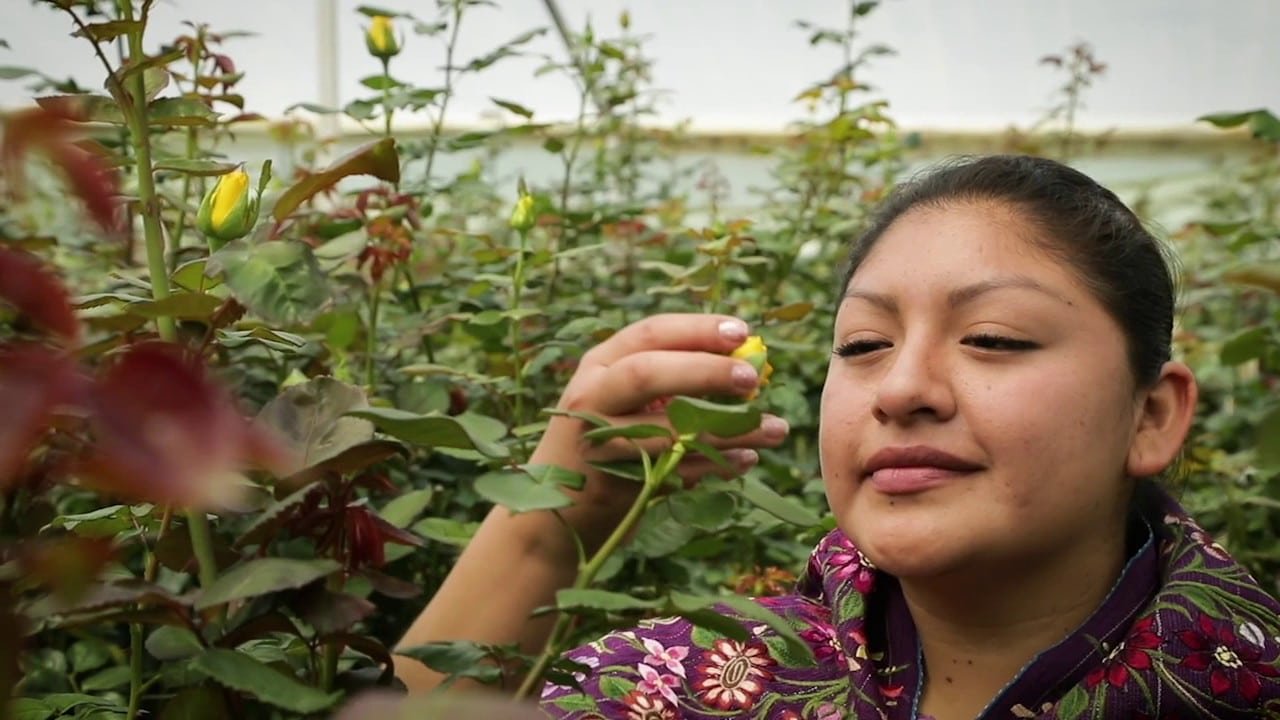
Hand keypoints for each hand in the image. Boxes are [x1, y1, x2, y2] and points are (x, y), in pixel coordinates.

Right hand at [528, 313, 789, 549]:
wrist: (556, 511)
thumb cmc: (606, 441)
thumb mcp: (620, 398)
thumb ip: (668, 376)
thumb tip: (744, 359)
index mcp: (599, 364)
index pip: (649, 334)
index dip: (698, 330)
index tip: (744, 331)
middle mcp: (591, 397)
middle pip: (648, 373)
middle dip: (705, 371)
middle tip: (753, 378)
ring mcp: (598, 442)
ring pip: (669, 430)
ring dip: (729, 429)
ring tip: (776, 428)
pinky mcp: (611, 483)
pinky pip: (674, 472)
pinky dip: (714, 466)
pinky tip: (746, 460)